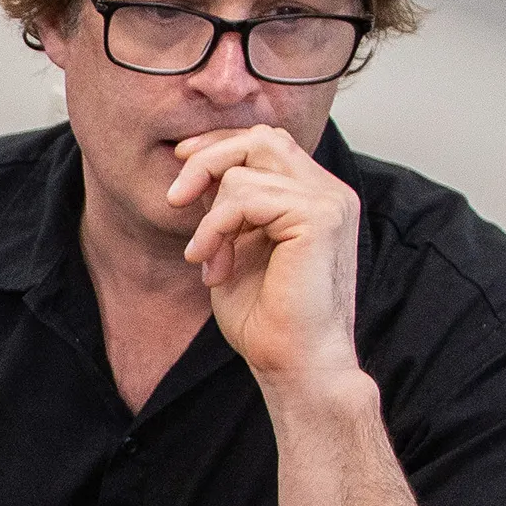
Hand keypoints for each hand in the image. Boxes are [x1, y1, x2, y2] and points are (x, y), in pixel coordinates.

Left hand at [165, 126, 363, 391]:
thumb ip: (229, 211)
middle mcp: (330, 193)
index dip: (221, 146)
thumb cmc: (268, 323)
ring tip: (207, 262)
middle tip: (175, 198)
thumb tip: (200, 173)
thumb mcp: (238, 251)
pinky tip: (211, 267)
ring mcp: (329, 201)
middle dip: (209, 160)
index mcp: (317, 198)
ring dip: (211, 217)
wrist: (296, 367)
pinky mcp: (318, 216)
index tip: (181, 163)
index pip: (268, 144)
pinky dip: (215, 228)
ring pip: (246, 168)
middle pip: (261, 139)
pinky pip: (245, 197)